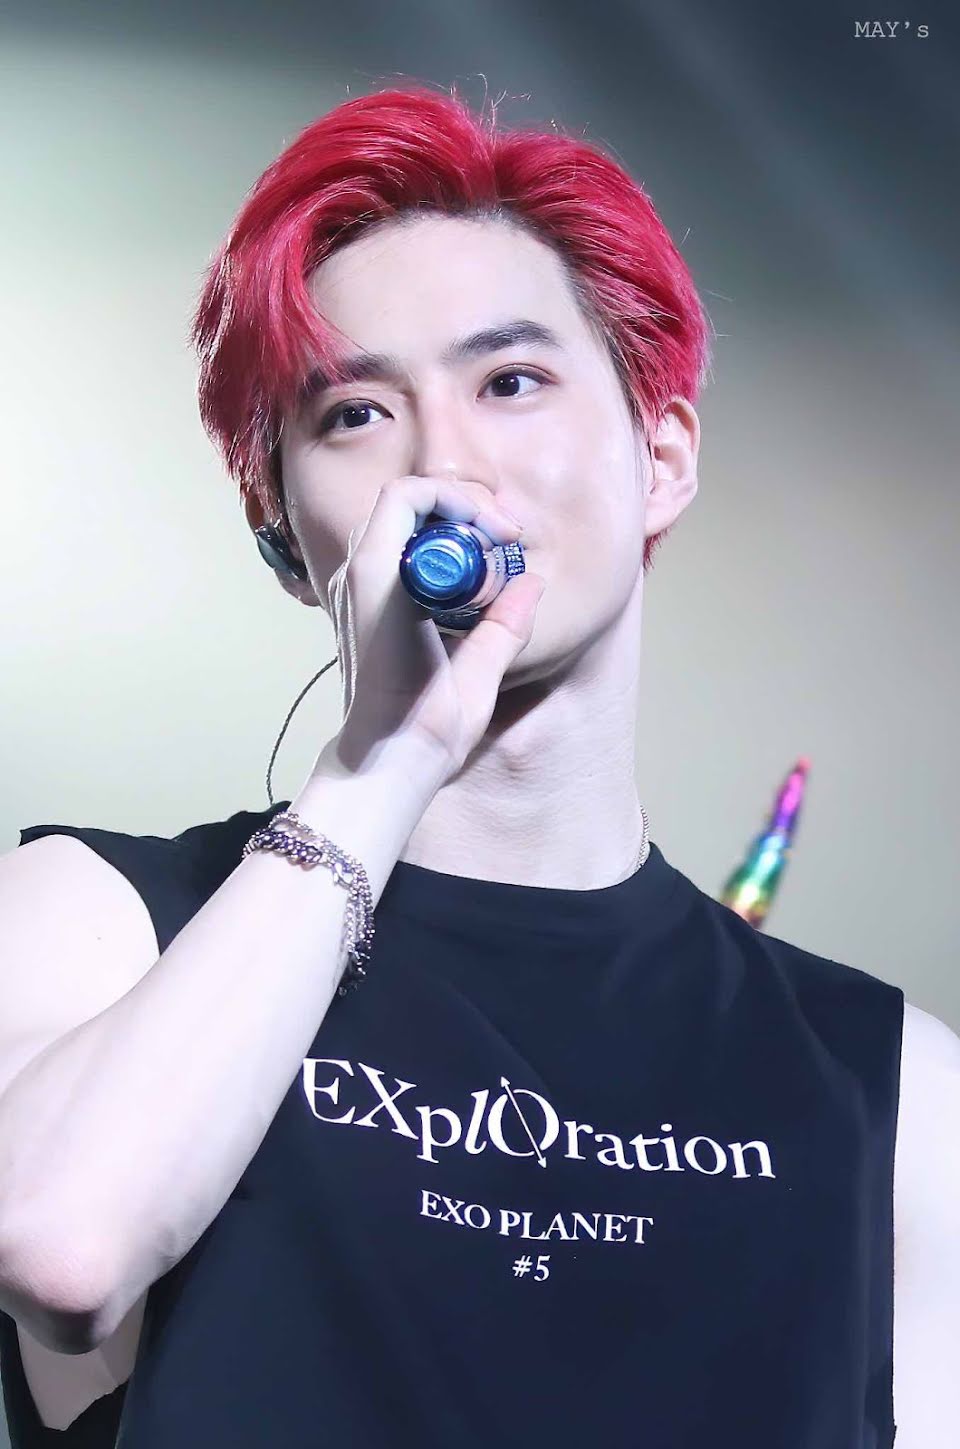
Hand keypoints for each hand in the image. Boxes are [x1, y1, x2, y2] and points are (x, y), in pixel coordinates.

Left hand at [324, 476, 544, 782]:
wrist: (382, 762)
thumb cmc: (423, 723)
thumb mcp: (479, 672)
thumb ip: (506, 623)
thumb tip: (531, 584)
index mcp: (380, 581)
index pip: (408, 495)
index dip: (460, 501)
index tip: (499, 535)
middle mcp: (357, 578)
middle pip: (404, 506)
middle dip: (457, 511)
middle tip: (500, 540)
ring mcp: (353, 592)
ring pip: (396, 528)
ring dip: (444, 531)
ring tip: (486, 557)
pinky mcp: (358, 609)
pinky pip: (392, 556)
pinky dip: (429, 554)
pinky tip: (463, 583)